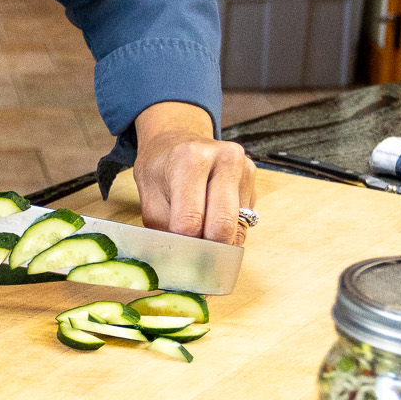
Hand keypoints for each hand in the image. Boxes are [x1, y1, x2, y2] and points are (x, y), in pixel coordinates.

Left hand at [131, 102, 256, 246]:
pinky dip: (227, 231)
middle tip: (192, 258)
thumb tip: (177, 260)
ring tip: (199, 236)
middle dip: (206, 250)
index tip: (176, 255)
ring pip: (237, 228)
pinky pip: (244, 221)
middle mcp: (224, 159)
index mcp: (191, 159)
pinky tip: (211, 219)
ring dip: (218, 242)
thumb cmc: (160, 166)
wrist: (177, 139)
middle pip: (222, 226)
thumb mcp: (147, 193)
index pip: (190, 221)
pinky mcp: (253, 179)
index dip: (182, 245)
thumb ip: (161, 226)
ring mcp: (244, 168)